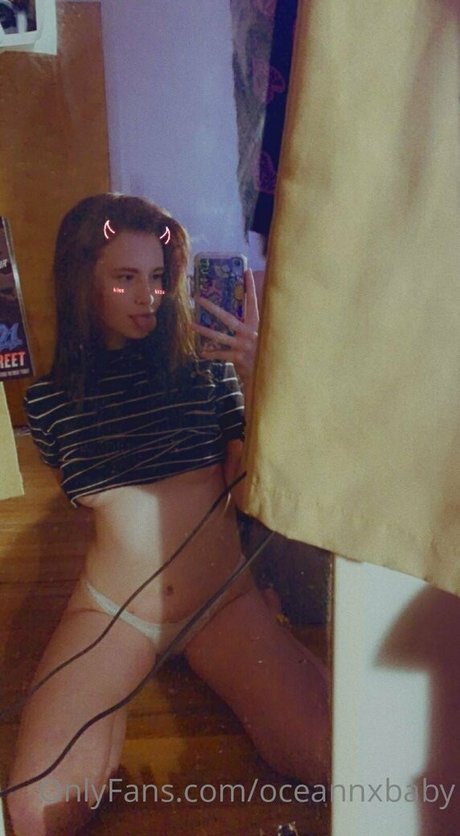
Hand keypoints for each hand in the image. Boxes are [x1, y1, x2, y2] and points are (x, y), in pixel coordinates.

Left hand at [191, 268, 258, 383]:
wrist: (271, 374)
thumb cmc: (264, 353)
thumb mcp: (262, 336)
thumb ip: (253, 326)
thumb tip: (241, 315)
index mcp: (257, 324)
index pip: (253, 302)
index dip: (250, 287)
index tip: (245, 271)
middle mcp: (249, 333)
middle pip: (228, 317)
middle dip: (212, 307)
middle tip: (198, 298)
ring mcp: (243, 345)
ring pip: (220, 336)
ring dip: (204, 330)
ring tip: (191, 324)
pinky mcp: (238, 358)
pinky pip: (221, 354)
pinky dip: (211, 354)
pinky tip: (202, 352)